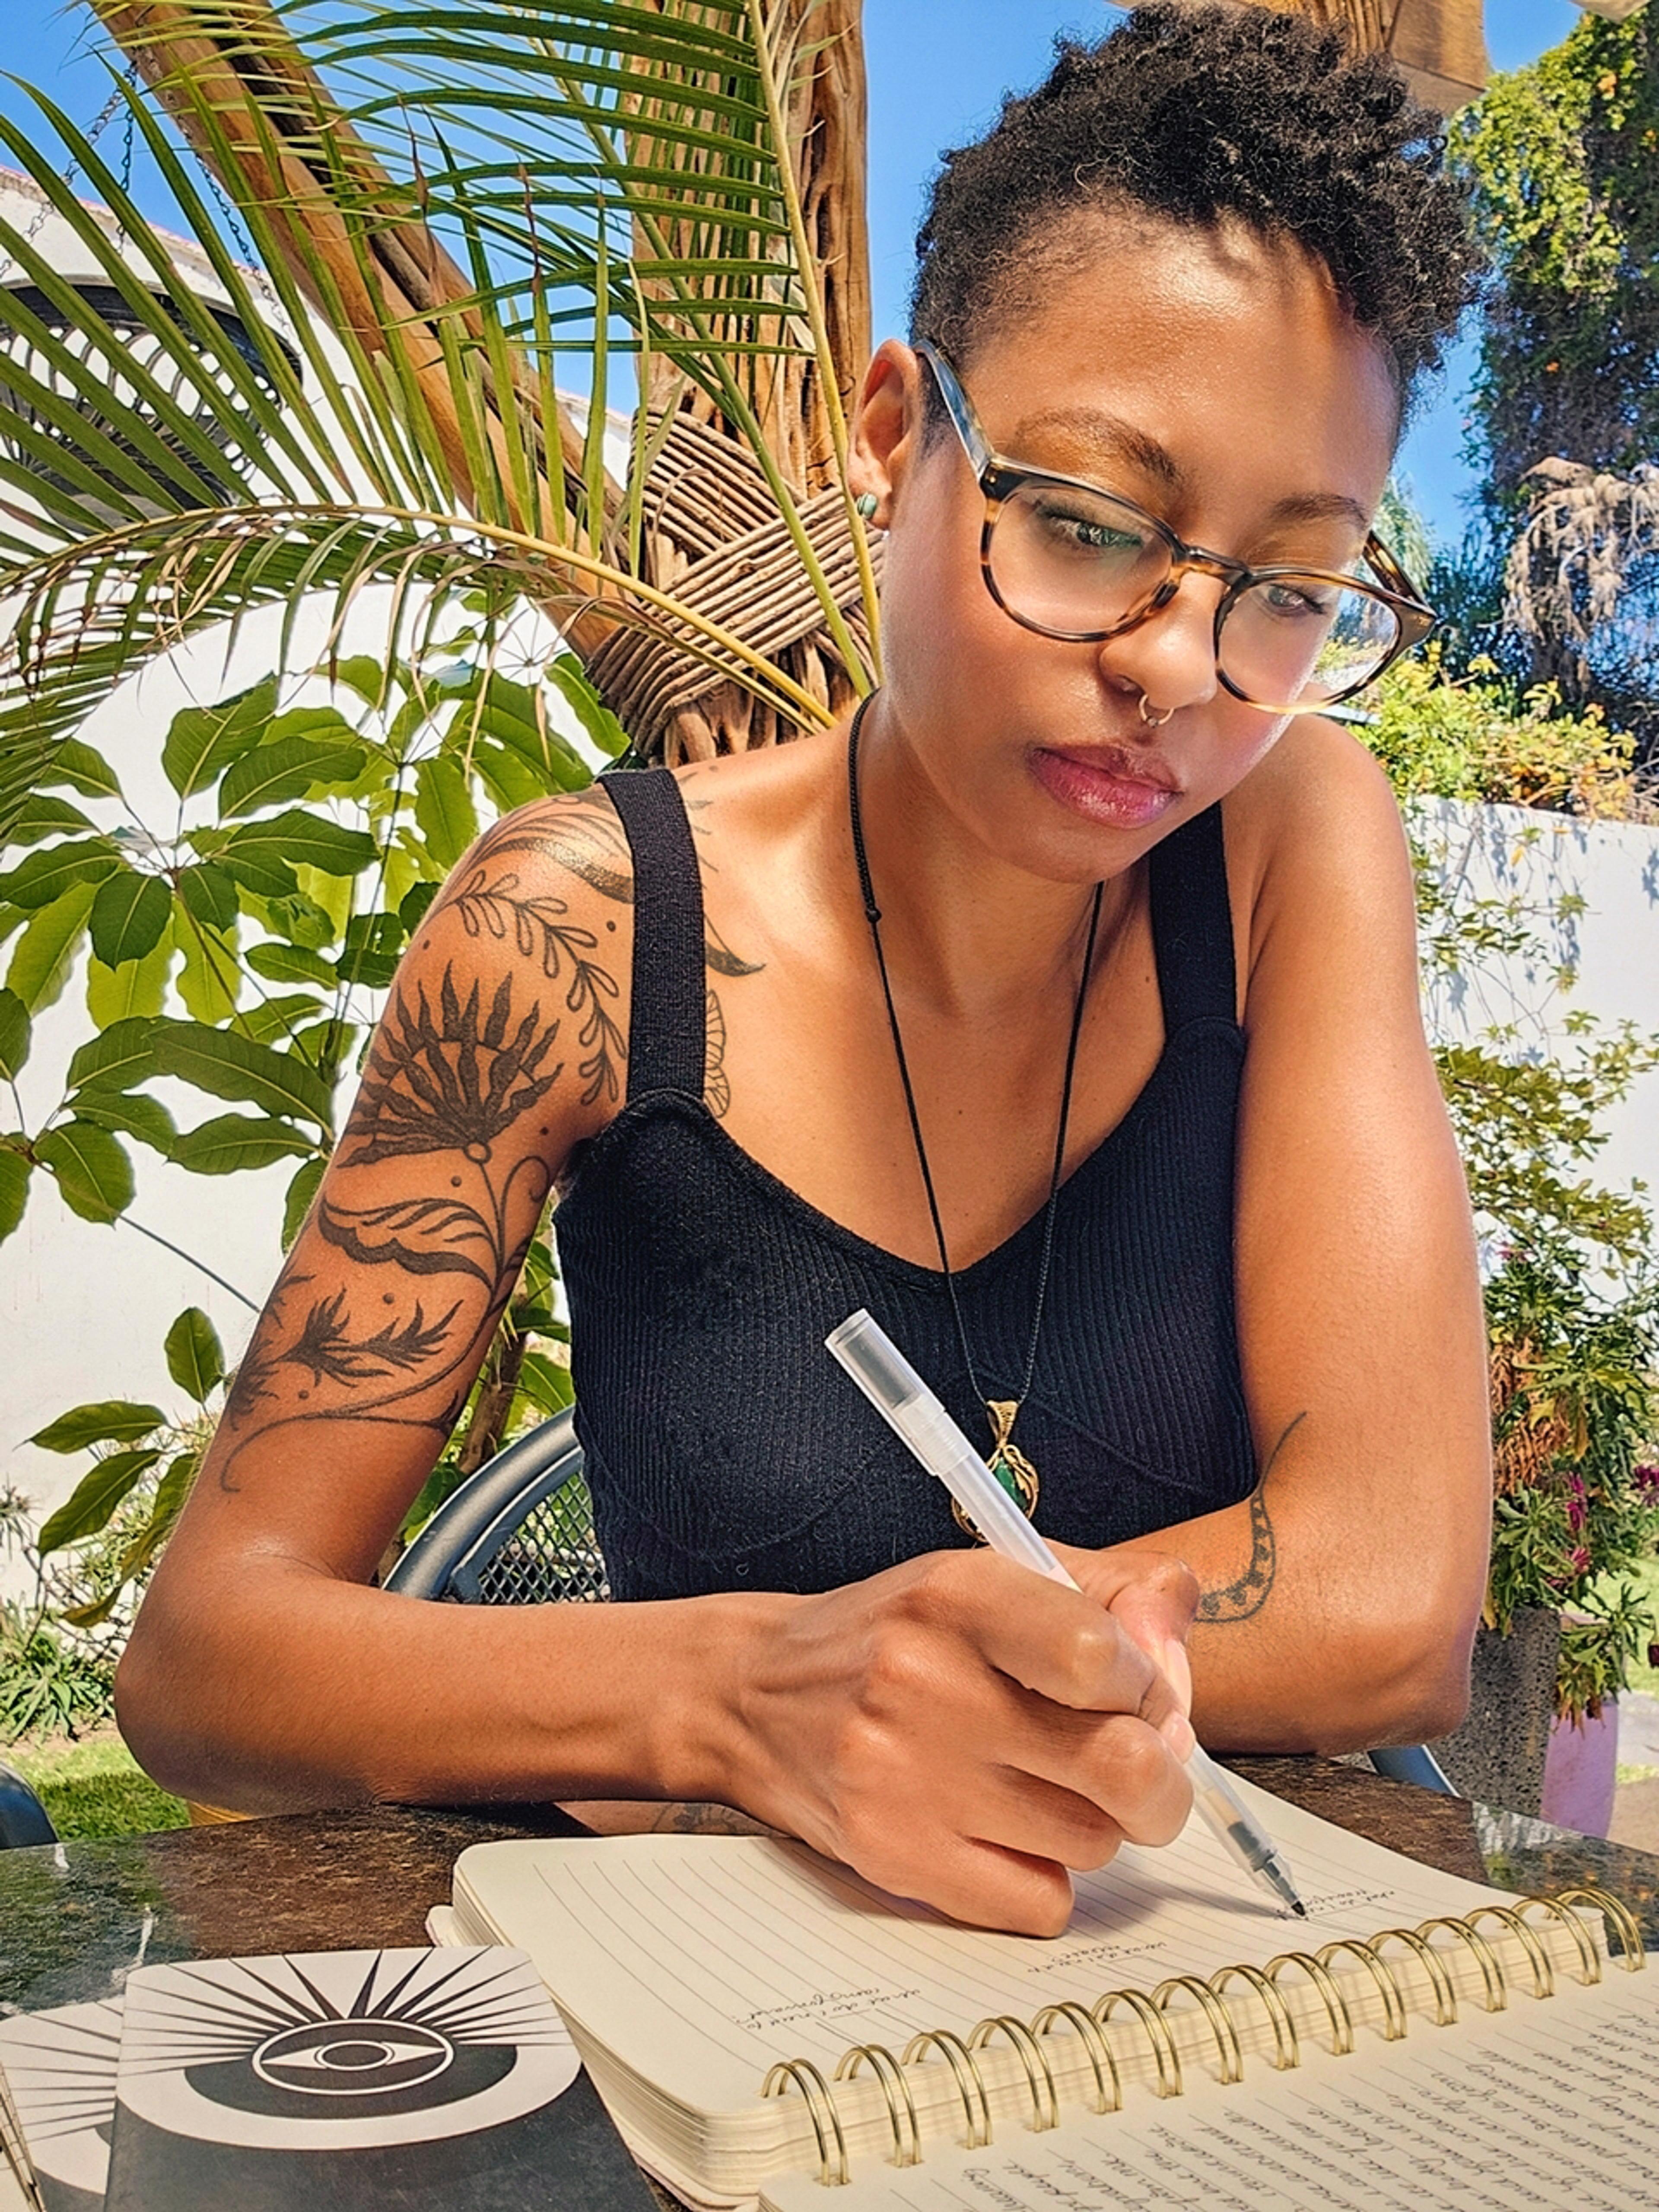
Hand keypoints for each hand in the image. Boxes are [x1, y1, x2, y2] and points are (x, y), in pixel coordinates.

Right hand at [718, 1546, 1196, 1934]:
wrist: (754, 1696)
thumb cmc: (902, 1634)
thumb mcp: (996, 1575)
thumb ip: (1113, 1593)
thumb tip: (1178, 1647)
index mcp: (958, 1595)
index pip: (1102, 1656)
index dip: (1147, 1680)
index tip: (1127, 1685)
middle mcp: (925, 1683)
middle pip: (1124, 1767)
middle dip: (1161, 1776)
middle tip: (1137, 1764)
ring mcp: (905, 1780)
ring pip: (1094, 1840)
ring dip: (1093, 1820)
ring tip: (1040, 1783)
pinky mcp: (895, 1860)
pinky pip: (1044, 1904)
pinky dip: (1046, 1877)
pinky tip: (1004, 1832)